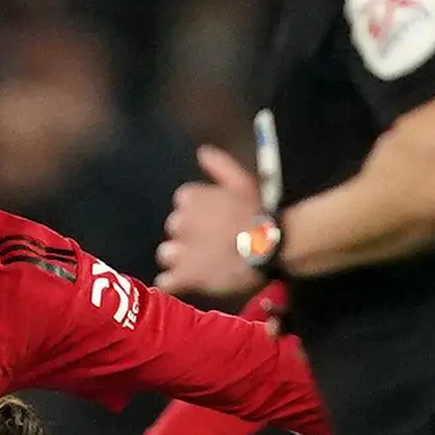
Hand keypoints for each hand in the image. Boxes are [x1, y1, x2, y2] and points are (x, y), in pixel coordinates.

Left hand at [157, 145, 266, 301]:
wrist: (268, 247)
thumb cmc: (258, 213)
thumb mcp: (243, 182)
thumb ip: (220, 166)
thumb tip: (201, 151)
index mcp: (191, 199)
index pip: (183, 203)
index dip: (199, 213)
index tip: (216, 220)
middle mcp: (180, 222)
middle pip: (174, 228)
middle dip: (189, 235)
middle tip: (213, 243)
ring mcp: (180, 251)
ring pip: (166, 254)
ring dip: (180, 259)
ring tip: (202, 264)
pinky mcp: (184, 276)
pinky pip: (166, 281)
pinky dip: (174, 283)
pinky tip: (188, 283)